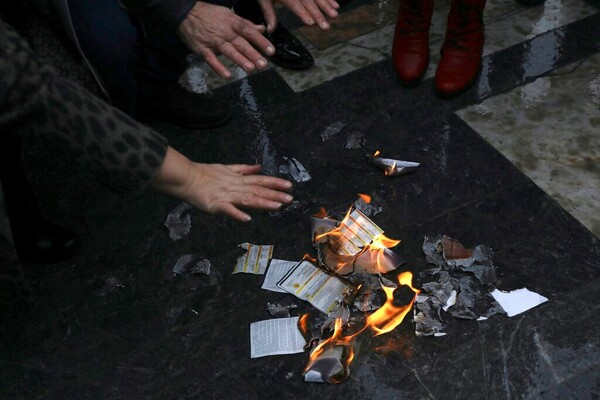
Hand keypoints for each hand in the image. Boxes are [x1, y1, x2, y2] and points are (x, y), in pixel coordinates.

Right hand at [151, 147, 293, 221]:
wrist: (187, 177)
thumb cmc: (205, 173)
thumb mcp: (227, 168)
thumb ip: (244, 169)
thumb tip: (258, 167)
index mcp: (239, 179)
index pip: (260, 180)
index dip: (275, 183)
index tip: (289, 185)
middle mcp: (236, 187)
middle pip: (258, 190)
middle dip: (275, 194)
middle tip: (290, 199)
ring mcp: (227, 196)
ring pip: (248, 199)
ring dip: (263, 202)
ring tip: (277, 206)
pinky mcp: (216, 205)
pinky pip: (228, 210)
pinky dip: (237, 214)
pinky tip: (247, 218)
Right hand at [177, 2, 275, 78]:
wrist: (185, 12)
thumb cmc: (210, 15)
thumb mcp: (229, 15)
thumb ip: (246, 24)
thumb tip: (262, 29)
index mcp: (232, 22)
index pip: (249, 32)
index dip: (261, 41)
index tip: (271, 51)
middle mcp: (224, 31)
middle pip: (240, 43)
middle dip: (253, 54)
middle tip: (263, 64)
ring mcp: (213, 41)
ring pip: (228, 51)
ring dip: (239, 60)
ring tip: (251, 69)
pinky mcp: (202, 49)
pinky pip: (211, 59)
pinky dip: (218, 67)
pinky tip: (227, 76)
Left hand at [258, 0, 339, 31]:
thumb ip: (269, 14)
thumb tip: (270, 30)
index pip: (295, 5)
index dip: (303, 14)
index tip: (311, 23)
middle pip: (309, 3)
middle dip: (318, 15)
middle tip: (326, 27)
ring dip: (327, 6)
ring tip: (334, 15)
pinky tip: (335, 5)